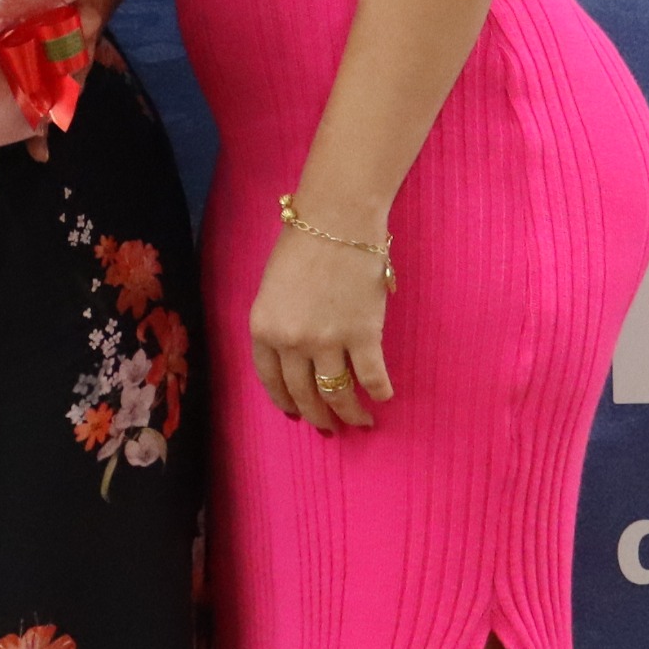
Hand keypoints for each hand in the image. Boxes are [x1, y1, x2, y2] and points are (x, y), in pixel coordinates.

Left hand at [247, 221, 392, 432]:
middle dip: (317, 416)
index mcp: (264, 328)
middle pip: (304, 394)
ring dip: (350, 414)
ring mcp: (328, 341)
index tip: (295, 414)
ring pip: (337, 393)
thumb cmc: (304, 244)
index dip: (285, 401)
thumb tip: (298, 351)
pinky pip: (372, 376)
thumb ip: (280, 322)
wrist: (338, 220)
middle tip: (329, 428)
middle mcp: (292, 342)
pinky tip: (384, 397)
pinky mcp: (363, 335)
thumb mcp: (273, 287)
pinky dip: (379, 392)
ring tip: (360, 422)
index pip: (271, 380)